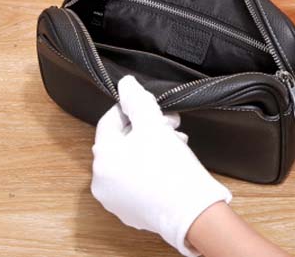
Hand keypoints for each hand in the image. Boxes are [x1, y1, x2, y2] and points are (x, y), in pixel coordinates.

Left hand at [91, 75, 231, 256]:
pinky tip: (168, 162)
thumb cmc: (172, 169)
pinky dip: (148, 166)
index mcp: (103, 158)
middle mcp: (102, 181)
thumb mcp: (153, 124)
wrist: (192, 211)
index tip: (147, 105)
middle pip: (120, 141)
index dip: (129, 108)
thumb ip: (137, 100)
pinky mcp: (129, 210)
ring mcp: (115, 198)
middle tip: (167, 123)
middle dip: (145, 127)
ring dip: (149, 145)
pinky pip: (134, 179)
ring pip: (129, 160)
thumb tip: (126, 84)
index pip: (108, 121)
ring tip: (173, 142)